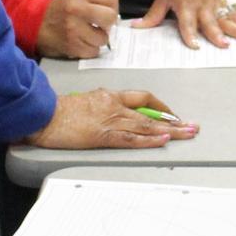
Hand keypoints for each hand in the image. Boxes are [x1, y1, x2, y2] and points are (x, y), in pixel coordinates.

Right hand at [20, 89, 197, 150]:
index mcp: (109, 96)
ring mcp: (110, 119)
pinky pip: (132, 138)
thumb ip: (99, 107)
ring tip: (188, 133)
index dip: (160, 106)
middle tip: (192, 126)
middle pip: (151, 112)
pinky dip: (150, 139)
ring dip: (171, 130)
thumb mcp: (83, 103)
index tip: (171, 115)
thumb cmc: (57, 111)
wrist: (42, 114)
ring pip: (147, 125)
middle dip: (174, 121)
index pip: (142, 97)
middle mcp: (114, 105)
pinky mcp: (104, 135)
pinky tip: (164, 139)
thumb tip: (107, 116)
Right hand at [36, 0, 119, 59]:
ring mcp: (74, 30)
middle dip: (108, 23)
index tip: (106, 11)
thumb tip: (114, 16)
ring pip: (103, 38)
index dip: (112, 6)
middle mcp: (77, 10)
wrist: (36, 25)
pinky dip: (90, 49)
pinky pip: (94, 51)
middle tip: (100, 25)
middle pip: (110, 18)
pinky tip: (82, 42)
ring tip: (88, 34)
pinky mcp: (72, 47)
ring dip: (98, 38)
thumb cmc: (60, 9)